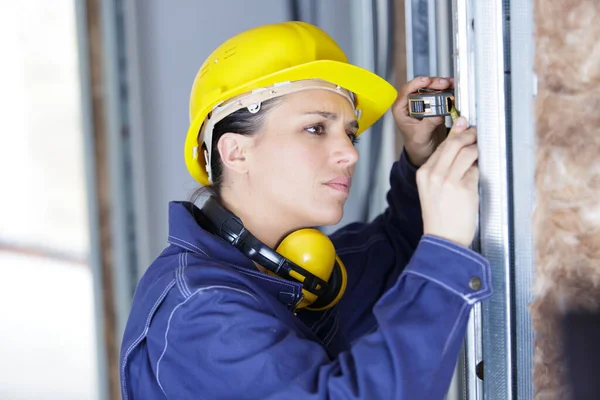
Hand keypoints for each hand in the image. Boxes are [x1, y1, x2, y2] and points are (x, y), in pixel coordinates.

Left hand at [392, 76, 453, 166]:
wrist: (424, 150)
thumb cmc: (416, 144)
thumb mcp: (421, 136)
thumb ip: (428, 124)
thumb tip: (438, 114)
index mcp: (401, 109)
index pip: (405, 91)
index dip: (416, 84)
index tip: (427, 81)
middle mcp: (410, 103)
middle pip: (420, 86)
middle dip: (432, 82)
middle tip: (444, 83)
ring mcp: (422, 102)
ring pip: (430, 87)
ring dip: (441, 84)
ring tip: (450, 84)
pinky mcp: (432, 104)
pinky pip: (439, 93)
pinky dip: (446, 90)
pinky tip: (453, 88)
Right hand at [416, 117, 478, 246]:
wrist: (443, 239)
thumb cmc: (441, 216)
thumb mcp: (433, 189)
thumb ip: (443, 169)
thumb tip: (458, 146)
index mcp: (423, 174)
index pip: (441, 147)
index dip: (455, 135)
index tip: (464, 127)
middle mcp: (433, 174)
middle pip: (453, 144)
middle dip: (468, 134)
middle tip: (477, 132)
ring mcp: (448, 181)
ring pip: (466, 152)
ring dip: (477, 147)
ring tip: (482, 148)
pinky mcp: (463, 188)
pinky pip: (475, 169)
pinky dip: (480, 166)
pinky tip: (481, 167)